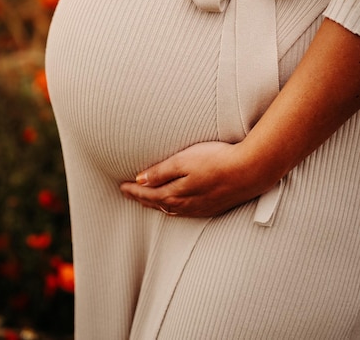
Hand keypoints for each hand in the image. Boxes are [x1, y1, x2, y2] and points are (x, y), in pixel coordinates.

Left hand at [120, 141, 271, 217]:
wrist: (249, 171)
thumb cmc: (216, 160)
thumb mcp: (184, 161)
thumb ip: (161, 172)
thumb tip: (140, 180)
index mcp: (176, 193)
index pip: (148, 193)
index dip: (134, 190)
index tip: (122, 186)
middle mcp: (186, 204)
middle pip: (158, 202)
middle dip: (142, 198)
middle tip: (129, 194)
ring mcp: (200, 207)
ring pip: (172, 209)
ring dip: (157, 204)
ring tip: (148, 200)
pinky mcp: (213, 206)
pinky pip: (186, 212)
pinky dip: (174, 209)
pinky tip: (176, 207)